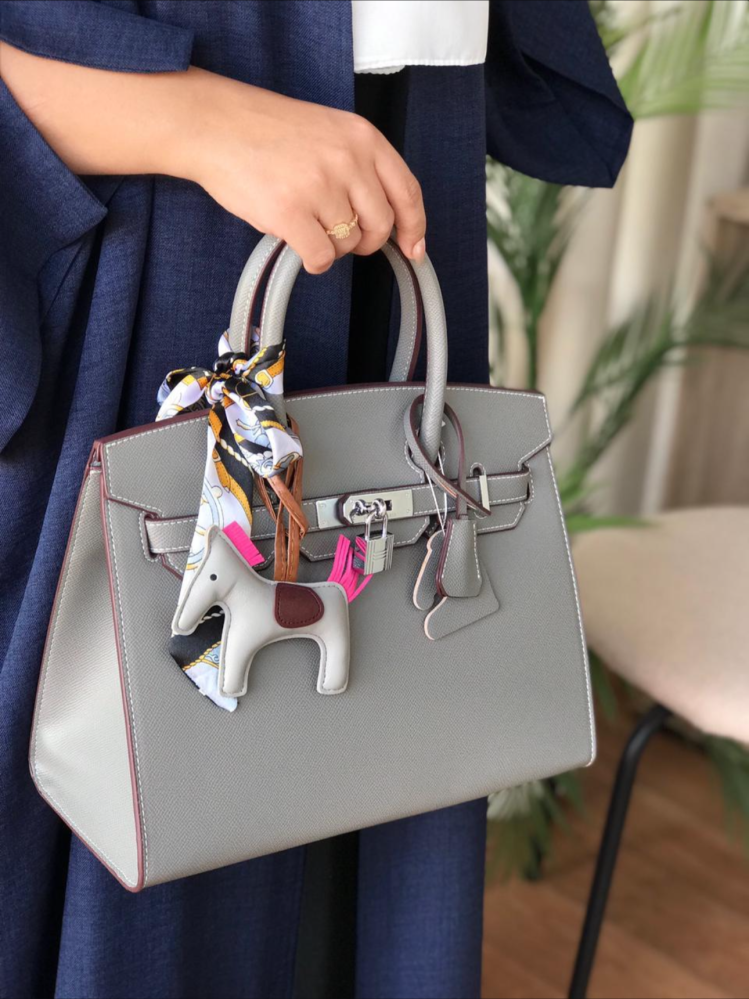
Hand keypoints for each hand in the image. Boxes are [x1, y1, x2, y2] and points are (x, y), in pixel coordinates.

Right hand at [0, 46, 425, 274]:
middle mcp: (347, 160)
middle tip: (340, 234)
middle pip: (380, 226)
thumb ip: (362, 167)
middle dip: (364, 241)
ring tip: (306, 222)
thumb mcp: (328, 132)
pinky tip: (297, 242)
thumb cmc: (267, 131)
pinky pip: (321, 258)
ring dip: (331, 246)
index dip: (414, 227)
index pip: (407, 191)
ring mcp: (319, 187)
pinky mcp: (291, 214)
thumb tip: (390, 219)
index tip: (414, 249)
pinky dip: (313, 260)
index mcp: (362, 138)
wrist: (214, 125)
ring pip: (348, 245)